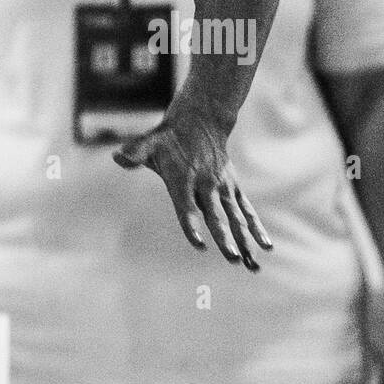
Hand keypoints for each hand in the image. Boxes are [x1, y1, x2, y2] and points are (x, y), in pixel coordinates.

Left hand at [113, 107, 271, 270]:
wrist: (201, 121)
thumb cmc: (168, 139)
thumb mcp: (149, 143)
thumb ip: (135, 153)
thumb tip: (118, 157)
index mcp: (183, 180)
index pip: (187, 208)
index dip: (192, 226)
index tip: (199, 245)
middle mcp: (206, 185)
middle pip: (215, 216)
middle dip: (224, 239)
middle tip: (231, 259)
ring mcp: (223, 187)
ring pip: (236, 217)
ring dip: (244, 240)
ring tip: (251, 262)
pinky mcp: (234, 188)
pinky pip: (246, 211)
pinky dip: (256, 228)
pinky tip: (265, 246)